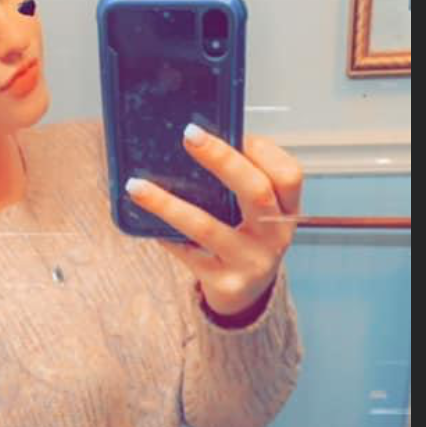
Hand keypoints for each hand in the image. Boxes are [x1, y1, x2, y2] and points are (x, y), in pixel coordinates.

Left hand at [126, 126, 302, 316]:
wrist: (247, 294)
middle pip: (256, 192)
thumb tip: (198, 140)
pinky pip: (186, 252)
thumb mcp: (259, 212)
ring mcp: (249, 262)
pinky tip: (142, 217)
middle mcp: (275, 237)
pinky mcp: (223, 282)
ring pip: (206, 227)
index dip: (263, 151)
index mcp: (288, 210)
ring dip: (168, 204)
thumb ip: (242, 181)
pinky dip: (164, 233)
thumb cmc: (248, 237)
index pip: (288, 175)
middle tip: (189, 135)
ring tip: (137, 186)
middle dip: (222, 159)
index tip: (235, 133)